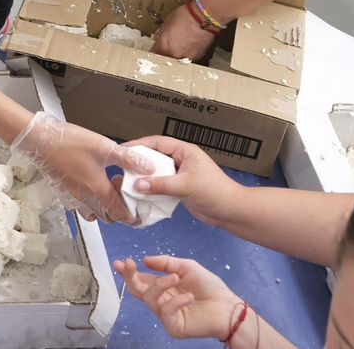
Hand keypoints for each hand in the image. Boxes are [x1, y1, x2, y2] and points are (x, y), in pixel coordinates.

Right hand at [10, 111, 154, 222]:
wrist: (39, 140)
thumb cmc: (69, 143)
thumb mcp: (105, 147)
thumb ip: (129, 159)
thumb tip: (148, 168)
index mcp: (97, 190)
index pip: (119, 213)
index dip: (131, 217)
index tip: (138, 216)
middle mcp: (84, 197)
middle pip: (106, 216)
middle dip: (118, 210)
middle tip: (122, 192)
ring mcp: (71, 195)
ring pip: (91, 212)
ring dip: (102, 206)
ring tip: (106, 188)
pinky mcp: (62, 190)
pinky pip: (78, 205)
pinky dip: (87, 201)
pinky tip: (88, 184)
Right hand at [115, 255, 243, 340]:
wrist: (227, 307)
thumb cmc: (209, 287)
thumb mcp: (187, 267)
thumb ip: (166, 263)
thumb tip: (145, 260)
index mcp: (163, 286)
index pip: (141, 279)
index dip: (129, 272)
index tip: (120, 262)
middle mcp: (161, 300)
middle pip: (137, 291)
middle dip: (130, 277)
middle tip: (129, 265)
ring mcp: (166, 314)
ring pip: (150, 299)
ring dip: (160, 285)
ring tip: (176, 278)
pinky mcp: (173, 326)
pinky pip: (166, 312)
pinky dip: (175, 302)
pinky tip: (188, 296)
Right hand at [119, 135, 241, 227]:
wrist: (231, 212)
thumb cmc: (214, 192)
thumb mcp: (185, 186)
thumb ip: (160, 185)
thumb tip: (137, 185)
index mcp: (184, 151)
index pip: (157, 142)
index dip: (140, 144)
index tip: (123, 149)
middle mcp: (181, 160)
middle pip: (155, 157)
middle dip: (140, 162)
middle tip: (122, 167)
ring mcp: (180, 174)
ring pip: (157, 172)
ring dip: (145, 177)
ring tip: (128, 181)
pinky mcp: (180, 188)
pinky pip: (161, 185)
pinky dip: (152, 188)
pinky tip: (142, 194)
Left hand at [152, 2, 215, 60]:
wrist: (204, 17)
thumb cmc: (185, 16)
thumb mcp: (166, 22)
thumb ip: (161, 34)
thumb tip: (158, 40)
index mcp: (163, 46)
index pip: (153, 54)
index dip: (155, 51)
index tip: (156, 49)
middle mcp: (174, 55)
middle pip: (165, 59)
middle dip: (166, 54)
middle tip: (169, 46)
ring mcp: (186, 58)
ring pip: (177, 60)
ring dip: (177, 55)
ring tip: (182, 45)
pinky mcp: (197, 57)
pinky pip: (188, 58)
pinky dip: (188, 54)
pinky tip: (190, 45)